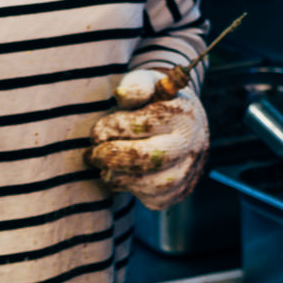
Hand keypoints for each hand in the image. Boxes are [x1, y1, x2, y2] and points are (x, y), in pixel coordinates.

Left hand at [87, 69, 209, 211]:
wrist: (183, 124)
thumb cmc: (155, 101)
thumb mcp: (147, 83)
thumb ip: (135, 86)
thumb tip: (120, 94)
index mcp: (182, 114)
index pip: (141, 125)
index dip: (111, 129)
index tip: (97, 131)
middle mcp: (191, 143)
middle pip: (148, 158)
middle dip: (112, 158)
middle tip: (92, 154)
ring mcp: (189, 170)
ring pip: (151, 185)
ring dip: (118, 178)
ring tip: (103, 167)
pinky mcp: (181, 191)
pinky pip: (153, 199)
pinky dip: (131, 190)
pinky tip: (122, 176)